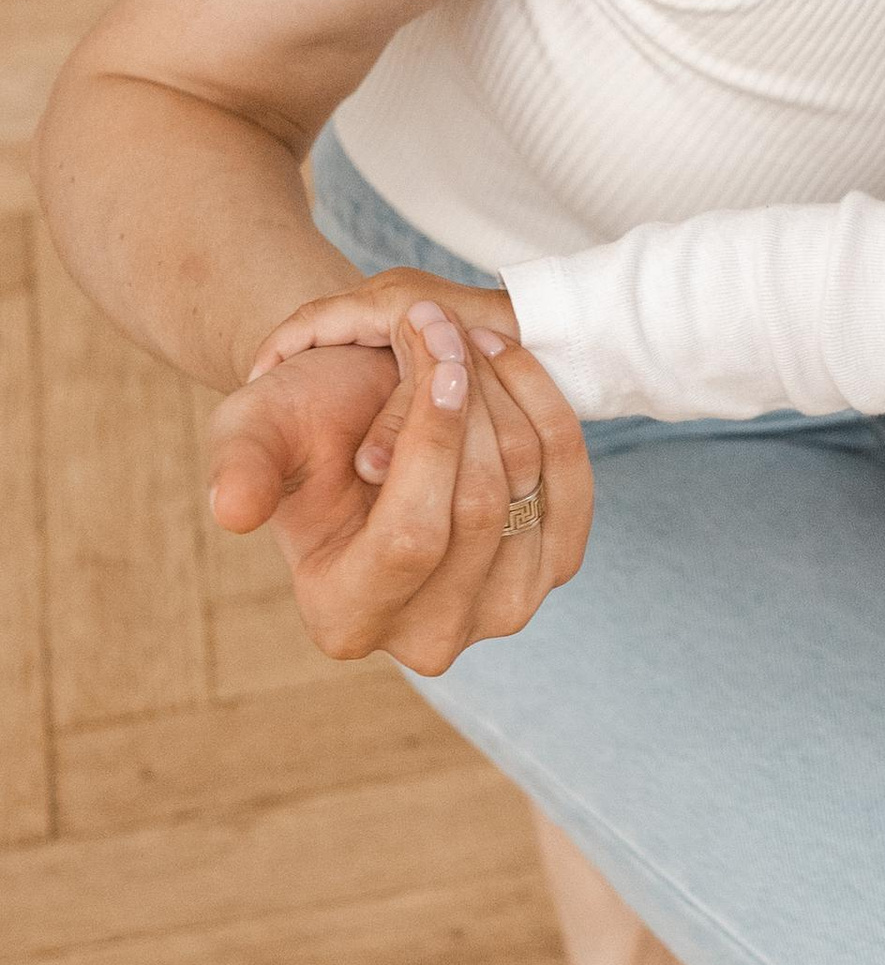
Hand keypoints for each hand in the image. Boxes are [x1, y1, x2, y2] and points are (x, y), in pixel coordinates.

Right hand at [207, 286, 590, 674]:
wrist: (358, 421)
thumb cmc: (297, 427)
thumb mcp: (252, 432)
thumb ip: (240, 465)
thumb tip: (233, 510)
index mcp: (345, 619)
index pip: (412, 537)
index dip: (430, 442)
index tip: (435, 355)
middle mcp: (429, 637)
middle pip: (477, 508)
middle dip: (467, 403)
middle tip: (443, 326)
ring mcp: (501, 611)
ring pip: (528, 487)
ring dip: (505, 396)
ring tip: (467, 338)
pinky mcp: (551, 570)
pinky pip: (572, 484)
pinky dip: (547, 412)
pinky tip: (507, 365)